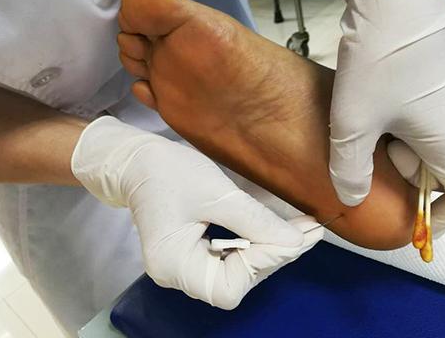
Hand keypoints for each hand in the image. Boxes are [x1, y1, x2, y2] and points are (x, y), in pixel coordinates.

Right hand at [71, 116, 322, 308]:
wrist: (137, 159)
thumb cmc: (168, 170)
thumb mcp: (217, 192)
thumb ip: (256, 221)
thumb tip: (296, 241)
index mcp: (172, 264)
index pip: (229, 285)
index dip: (264, 262)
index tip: (296, 236)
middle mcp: (175, 275)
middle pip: (234, 283)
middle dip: (272, 256)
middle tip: (307, 232)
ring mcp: (181, 267)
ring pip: (235, 273)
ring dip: (267, 252)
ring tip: (300, 231)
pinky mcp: (190, 254)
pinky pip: (227, 260)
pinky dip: (253, 246)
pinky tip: (274, 231)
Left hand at [324, 0, 444, 227]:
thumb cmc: (379, 64)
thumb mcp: (353, 124)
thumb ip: (350, 169)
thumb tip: (350, 197)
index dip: (440, 219)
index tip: (409, 221)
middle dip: (406, 173)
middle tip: (369, 157)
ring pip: (435, 139)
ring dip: (401, 145)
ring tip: (366, 129)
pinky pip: (432, 113)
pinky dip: (406, 122)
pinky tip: (374, 106)